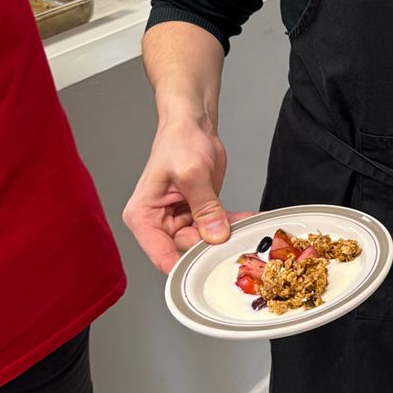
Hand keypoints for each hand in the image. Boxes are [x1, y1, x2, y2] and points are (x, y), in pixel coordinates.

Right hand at [122, 117, 253, 273]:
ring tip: (246, 227)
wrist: (192, 124)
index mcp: (143, 216)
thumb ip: (205, 207)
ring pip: (205, 241)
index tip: (208, 268)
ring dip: (227, 235)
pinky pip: (216, 227)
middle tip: (235, 241)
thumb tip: (215, 236)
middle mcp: (158, 222)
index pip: (161, 255)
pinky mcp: (198, 213)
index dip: (184, 266)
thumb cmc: (178, 141)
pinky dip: (233, 224)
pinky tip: (248, 219)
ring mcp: (179, 219)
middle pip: (186, 249)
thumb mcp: (192, 173)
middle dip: (212, 246)